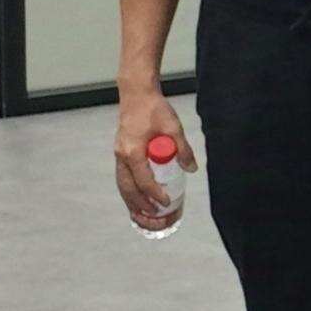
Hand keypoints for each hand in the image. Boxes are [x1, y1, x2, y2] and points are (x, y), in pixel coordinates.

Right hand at [114, 89, 196, 230]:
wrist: (137, 95)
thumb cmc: (154, 109)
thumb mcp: (174, 127)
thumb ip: (183, 149)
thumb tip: (191, 169)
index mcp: (133, 151)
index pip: (143, 180)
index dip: (154, 194)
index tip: (166, 202)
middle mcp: (122, 155)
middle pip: (128, 187)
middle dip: (140, 204)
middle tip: (154, 215)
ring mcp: (118, 154)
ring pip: (122, 184)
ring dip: (131, 200)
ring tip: (143, 214)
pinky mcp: (120, 152)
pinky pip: (122, 176)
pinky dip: (128, 190)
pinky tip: (136, 198)